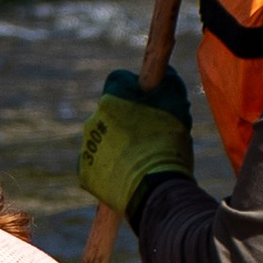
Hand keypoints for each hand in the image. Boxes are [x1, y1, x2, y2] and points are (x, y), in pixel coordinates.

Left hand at [77, 66, 193, 225]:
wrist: (154, 189)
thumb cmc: (167, 143)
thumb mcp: (177, 102)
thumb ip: (168, 80)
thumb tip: (162, 74)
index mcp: (111, 98)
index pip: (119, 81)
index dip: (136, 90)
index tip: (149, 103)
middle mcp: (93, 119)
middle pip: (111, 113)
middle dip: (127, 120)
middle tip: (149, 137)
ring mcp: (87, 147)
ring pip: (104, 139)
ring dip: (119, 145)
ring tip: (142, 160)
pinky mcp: (84, 173)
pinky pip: (97, 165)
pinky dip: (110, 169)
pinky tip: (128, 175)